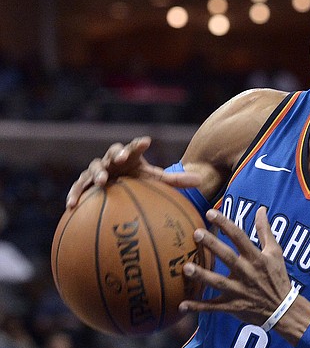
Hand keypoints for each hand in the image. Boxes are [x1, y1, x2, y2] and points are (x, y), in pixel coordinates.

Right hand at [65, 136, 200, 208]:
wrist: (116, 182)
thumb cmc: (137, 180)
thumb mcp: (154, 180)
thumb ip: (175, 181)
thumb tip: (200, 181)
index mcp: (129, 157)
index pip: (134, 148)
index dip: (139, 144)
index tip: (147, 141)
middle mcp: (112, 160)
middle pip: (113, 152)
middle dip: (116, 153)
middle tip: (120, 158)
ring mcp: (97, 170)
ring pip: (94, 168)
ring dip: (96, 173)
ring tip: (100, 182)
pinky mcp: (85, 183)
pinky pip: (78, 188)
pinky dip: (74, 194)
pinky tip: (71, 206)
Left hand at [180, 207, 292, 325]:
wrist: (283, 309)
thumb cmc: (277, 277)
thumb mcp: (275, 252)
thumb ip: (265, 231)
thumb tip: (261, 210)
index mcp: (256, 258)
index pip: (240, 237)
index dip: (226, 224)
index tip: (211, 213)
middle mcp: (247, 273)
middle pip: (228, 257)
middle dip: (213, 245)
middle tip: (196, 233)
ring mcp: (239, 291)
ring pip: (218, 282)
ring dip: (202, 276)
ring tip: (186, 268)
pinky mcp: (233, 306)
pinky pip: (213, 307)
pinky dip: (198, 307)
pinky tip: (181, 305)